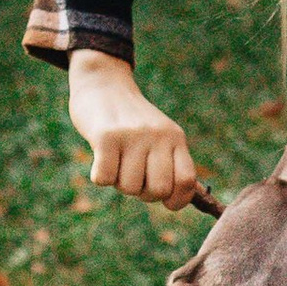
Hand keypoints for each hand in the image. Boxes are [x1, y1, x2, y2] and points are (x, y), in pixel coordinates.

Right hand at [67, 51, 201, 209]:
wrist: (103, 83)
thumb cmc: (131, 121)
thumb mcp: (159, 135)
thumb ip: (170, 163)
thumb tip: (178, 200)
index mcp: (174, 137)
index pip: (186, 180)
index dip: (177, 200)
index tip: (166, 202)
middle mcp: (157, 135)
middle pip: (158, 189)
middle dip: (144, 193)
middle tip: (134, 177)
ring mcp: (132, 135)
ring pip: (129, 187)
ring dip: (118, 183)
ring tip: (116, 161)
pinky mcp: (106, 136)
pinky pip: (104, 178)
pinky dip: (99, 176)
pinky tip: (100, 160)